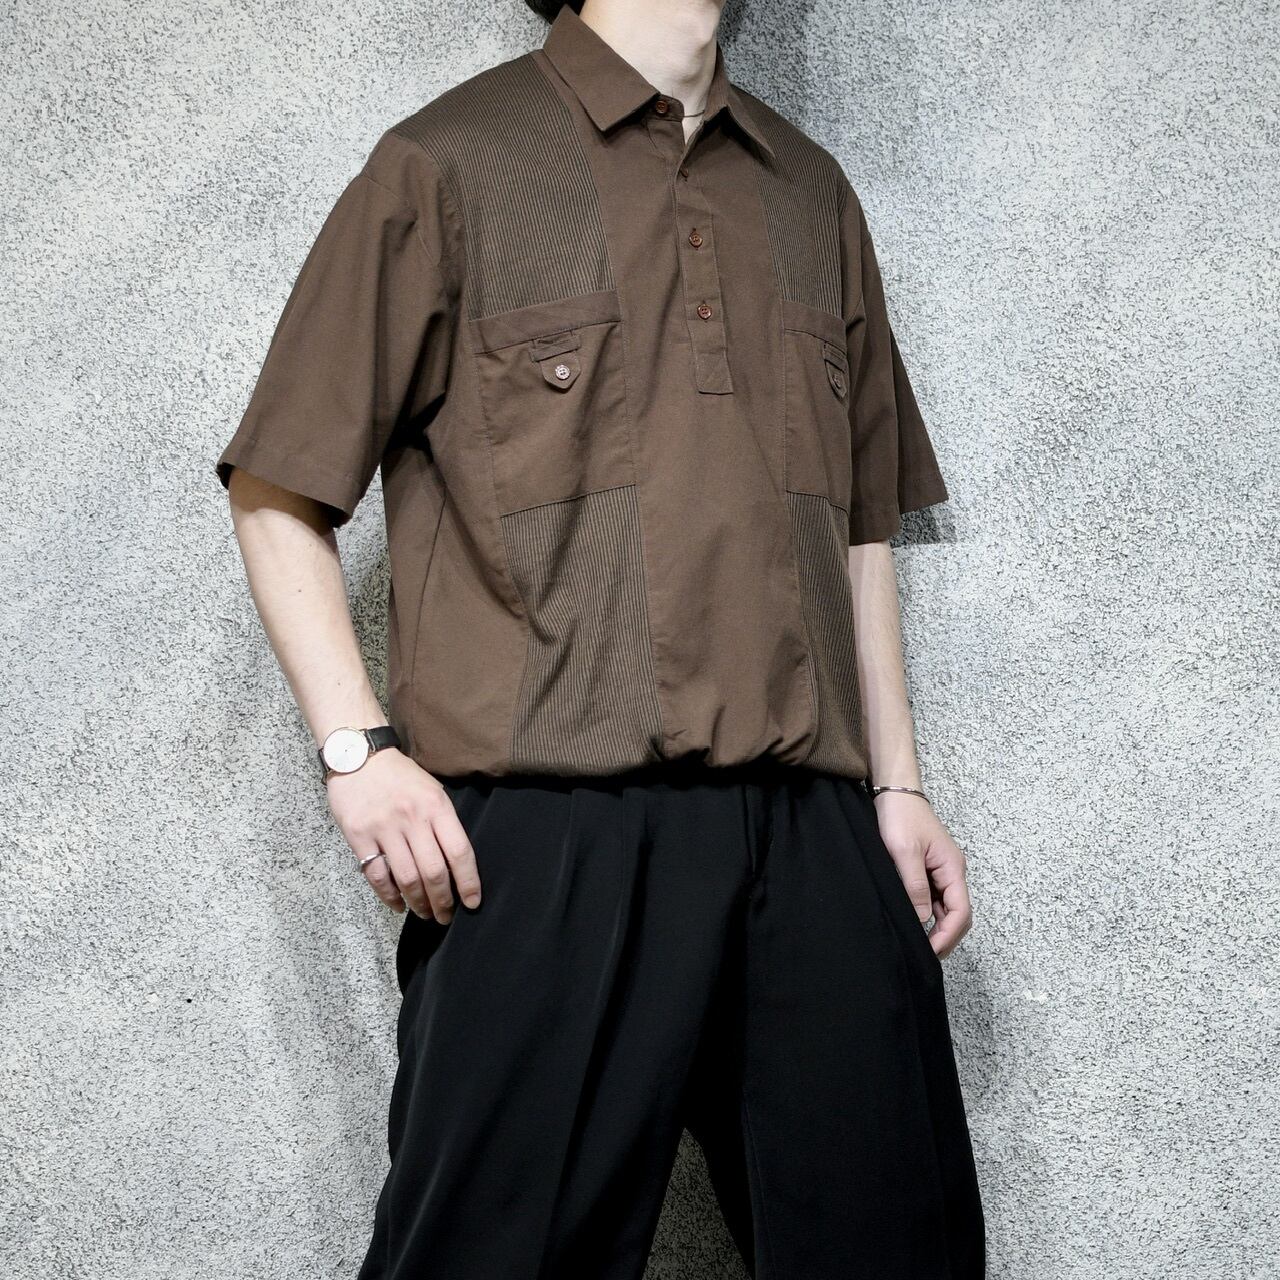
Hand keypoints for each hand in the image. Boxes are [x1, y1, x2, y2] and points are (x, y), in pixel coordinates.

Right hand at [325, 749, 480, 922]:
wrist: (358, 755)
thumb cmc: (400, 776)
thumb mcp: (432, 790)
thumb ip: (443, 823)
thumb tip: (457, 864)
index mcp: (436, 806)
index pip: (460, 851)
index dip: (469, 882)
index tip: (473, 902)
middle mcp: (412, 818)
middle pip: (434, 872)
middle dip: (443, 901)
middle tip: (445, 916)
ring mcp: (384, 828)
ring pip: (407, 878)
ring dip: (418, 902)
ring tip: (424, 913)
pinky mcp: (359, 836)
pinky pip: (377, 875)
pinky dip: (389, 896)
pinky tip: (398, 904)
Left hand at [872, 793, 971, 957]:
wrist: (895, 793)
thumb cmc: (901, 816)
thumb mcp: (904, 852)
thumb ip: (915, 886)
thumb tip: (923, 918)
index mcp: (952, 868)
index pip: (960, 912)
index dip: (948, 935)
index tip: (930, 951)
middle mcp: (952, 872)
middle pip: (957, 914)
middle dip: (945, 937)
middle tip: (925, 955)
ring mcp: (941, 872)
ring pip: (945, 909)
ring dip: (936, 928)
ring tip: (919, 945)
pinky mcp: (929, 870)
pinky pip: (934, 899)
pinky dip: (928, 915)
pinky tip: (914, 923)